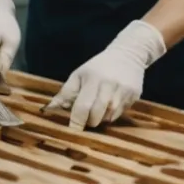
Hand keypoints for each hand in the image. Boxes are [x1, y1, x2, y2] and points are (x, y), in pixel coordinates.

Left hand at [45, 20, 166, 128]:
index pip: (82, 106)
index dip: (76, 121)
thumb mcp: (80, 74)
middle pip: (96, 116)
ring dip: (100, 118)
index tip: (73, 129)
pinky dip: (111, 114)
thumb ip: (66, 92)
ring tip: (98, 107)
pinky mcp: (134, 96)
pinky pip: (119, 114)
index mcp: (93, 78)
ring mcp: (123, 91)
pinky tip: (110, 103)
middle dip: (89, 121)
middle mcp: (109, 85)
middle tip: (86, 117)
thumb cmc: (99, 67)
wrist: (128, 54)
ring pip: (108, 118)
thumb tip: (49, 109)